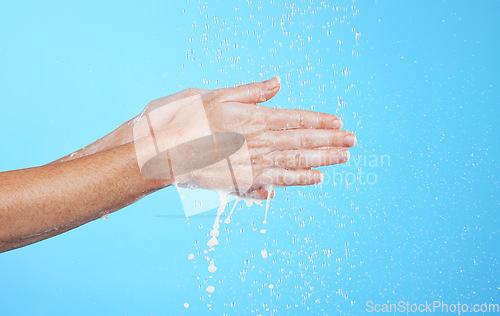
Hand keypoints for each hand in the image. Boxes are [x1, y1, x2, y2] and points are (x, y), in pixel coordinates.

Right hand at [134, 76, 355, 198]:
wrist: (167, 152)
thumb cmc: (189, 120)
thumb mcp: (219, 95)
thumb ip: (252, 91)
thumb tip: (278, 82)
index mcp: (256, 119)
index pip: (297, 120)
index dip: (320, 122)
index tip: (339, 123)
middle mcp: (261, 142)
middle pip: (303, 142)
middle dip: (331, 141)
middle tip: (353, 141)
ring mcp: (255, 164)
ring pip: (297, 162)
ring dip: (323, 160)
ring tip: (343, 158)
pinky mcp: (246, 181)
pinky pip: (279, 181)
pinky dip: (299, 180)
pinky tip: (315, 179)